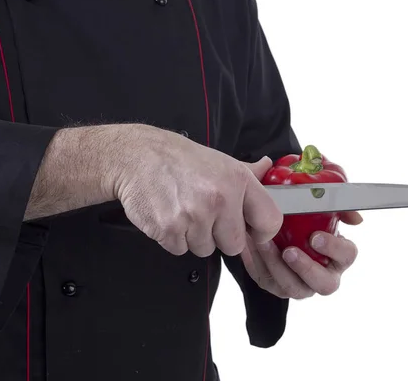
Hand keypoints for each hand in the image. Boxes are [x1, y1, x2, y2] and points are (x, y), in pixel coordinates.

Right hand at [111, 125, 281, 257]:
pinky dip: (174, 238)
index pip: (270, 221)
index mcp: (238, 180)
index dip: (261, 231)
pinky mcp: (170, 229)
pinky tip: (170, 215)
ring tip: (184, 210)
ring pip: (205, 249)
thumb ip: (248, 171)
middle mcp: (219, 198)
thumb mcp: (220, 160)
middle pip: (234, 245)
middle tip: (204, 214)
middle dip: (220, 236)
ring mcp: (194, 215)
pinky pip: (180, 250)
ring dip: (194, 237)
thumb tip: (268, 167)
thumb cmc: (179, 159)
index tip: (251, 230)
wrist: (137, 156)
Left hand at [241, 211, 362, 298]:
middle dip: (306, 268)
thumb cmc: (299, 213)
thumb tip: (355, 218)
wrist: (267, 220)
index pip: (347, 255)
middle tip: (289, 251)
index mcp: (338, 254)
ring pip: (293, 287)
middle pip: (325, 284)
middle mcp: (322, 274)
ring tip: (264, 244)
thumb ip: (336, 203)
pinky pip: (268, 280)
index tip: (315, 236)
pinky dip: (258, 263)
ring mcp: (299, 284)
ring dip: (277, 266)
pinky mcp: (275, 285)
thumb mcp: (316, 203)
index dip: (334, 248)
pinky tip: (252, 245)